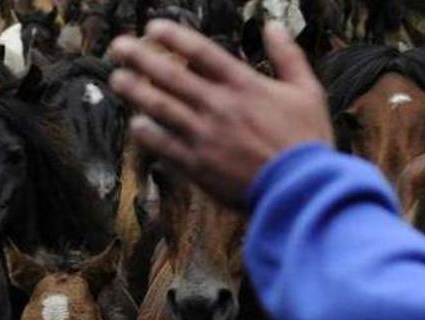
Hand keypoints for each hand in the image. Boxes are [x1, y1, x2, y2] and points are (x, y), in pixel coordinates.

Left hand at [108, 20, 332, 207]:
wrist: (300, 190)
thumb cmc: (306, 140)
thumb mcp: (308, 90)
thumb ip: (288, 55)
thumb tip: (273, 24)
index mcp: (244, 84)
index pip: (200, 52)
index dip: (174, 37)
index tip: (153, 27)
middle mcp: (218, 105)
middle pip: (170, 76)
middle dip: (140, 58)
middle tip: (118, 47)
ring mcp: (204, 135)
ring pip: (160, 107)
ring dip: (135, 91)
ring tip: (117, 78)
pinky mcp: (196, 164)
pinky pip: (163, 145)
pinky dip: (146, 133)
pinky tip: (134, 124)